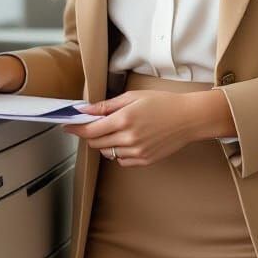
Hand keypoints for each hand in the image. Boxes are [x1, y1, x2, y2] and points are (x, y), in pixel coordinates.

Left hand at [63, 90, 199, 165]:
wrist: (189, 118)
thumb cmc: (164, 103)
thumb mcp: (134, 97)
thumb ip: (107, 105)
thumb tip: (85, 110)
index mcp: (124, 119)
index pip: (90, 130)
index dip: (76, 128)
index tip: (68, 126)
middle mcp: (128, 138)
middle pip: (95, 142)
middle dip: (90, 134)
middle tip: (95, 125)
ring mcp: (137, 151)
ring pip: (107, 152)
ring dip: (105, 143)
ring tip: (118, 130)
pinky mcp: (144, 160)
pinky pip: (121, 161)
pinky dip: (118, 152)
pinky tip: (128, 141)